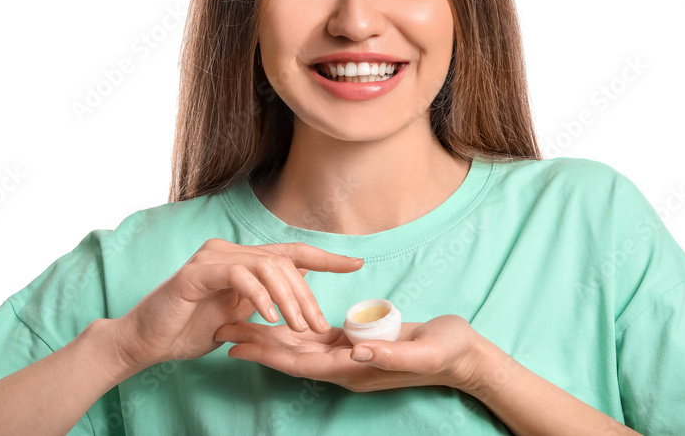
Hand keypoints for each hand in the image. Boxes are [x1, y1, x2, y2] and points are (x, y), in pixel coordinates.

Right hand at [110, 238, 363, 371]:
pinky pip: (238, 275)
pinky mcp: (196, 273)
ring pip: (266, 266)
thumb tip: (298, 295)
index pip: (290, 253)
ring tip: (296, 327)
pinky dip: (258, 296)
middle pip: (283, 262)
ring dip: (288, 298)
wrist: (145, 341)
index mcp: (241, 260)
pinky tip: (268, 318)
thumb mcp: (237, 318)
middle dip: (306, 295)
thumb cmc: (188, 330)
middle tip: (316, 325)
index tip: (356, 263)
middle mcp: (228, 251)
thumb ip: (263, 302)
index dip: (325, 258)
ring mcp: (212, 258)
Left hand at [214, 314, 482, 392]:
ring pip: (300, 346)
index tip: (234, 343)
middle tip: (220, 328)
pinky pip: (317, 338)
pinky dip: (293, 328)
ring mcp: (350, 357)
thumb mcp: (421, 351)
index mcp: (355, 368)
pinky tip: (277, 317)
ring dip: (269, 336)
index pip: (301, 362)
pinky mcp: (358, 344)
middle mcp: (346, 365)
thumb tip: (355, 350)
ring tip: (238, 321)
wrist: (464, 356)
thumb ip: (389, 352)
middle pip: (291, 356)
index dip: (267, 354)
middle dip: (256, 343)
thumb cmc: (446, 352)